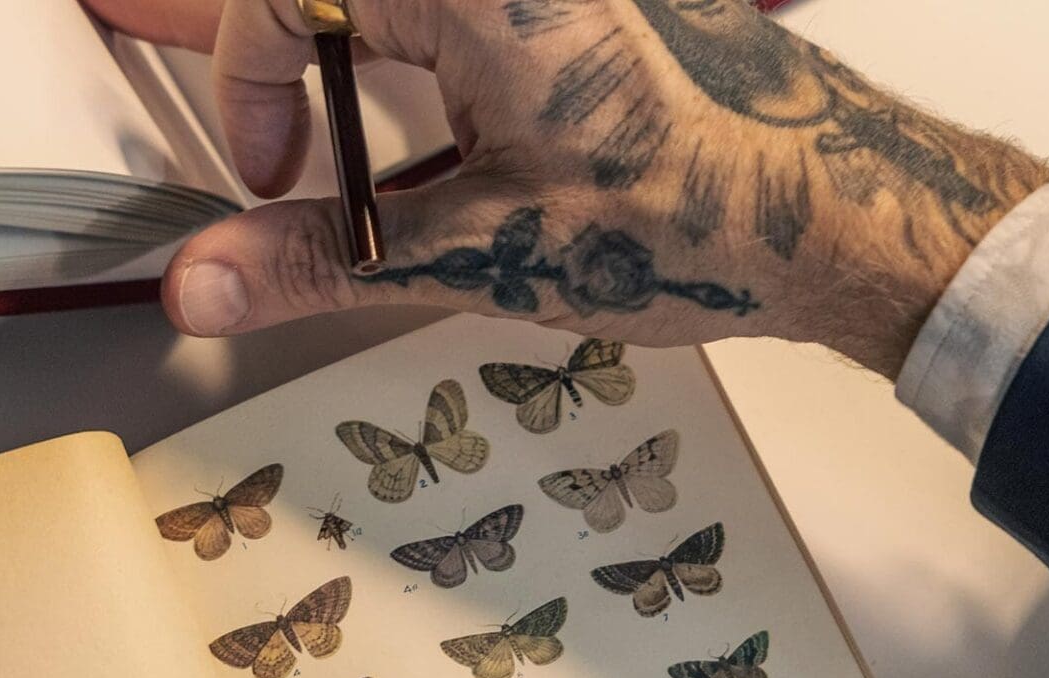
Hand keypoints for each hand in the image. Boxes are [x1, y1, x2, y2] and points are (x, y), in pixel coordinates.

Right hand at [96, 0, 1048, 376]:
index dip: (246, 86)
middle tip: (280, 143)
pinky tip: (446, 122)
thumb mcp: (482, 249)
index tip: (266, 172)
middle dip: (284, 49)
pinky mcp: (583, 1)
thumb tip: (206, 278)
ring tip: (345, 137)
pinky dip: (424, 47)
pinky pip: (468, 6)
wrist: (842, 211)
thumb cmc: (696, 214)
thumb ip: (324, 258)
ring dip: (353, 45)